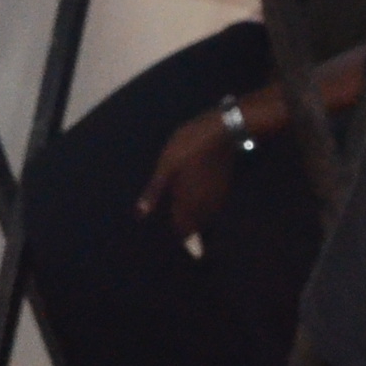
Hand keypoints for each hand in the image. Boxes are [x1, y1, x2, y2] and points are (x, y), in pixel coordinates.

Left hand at [137, 108, 243, 238]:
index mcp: (189, 204)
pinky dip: (204, 203)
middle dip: (187, 227)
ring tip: (186, 211)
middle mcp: (206, 206)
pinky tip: (198, 194)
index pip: (183, 230)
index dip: (177, 235)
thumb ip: (154, 192)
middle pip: (196, 226)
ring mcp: (218, 197)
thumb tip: (140, 214)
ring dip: (197, 217)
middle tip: (177, 226)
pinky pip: (213, 204)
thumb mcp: (166, 167)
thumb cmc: (189, 148)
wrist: (222, 130)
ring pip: (206, 216)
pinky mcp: (225, 186)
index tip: (171, 235)